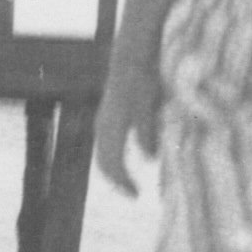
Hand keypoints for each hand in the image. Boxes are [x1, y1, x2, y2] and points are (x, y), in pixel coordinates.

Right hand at [94, 63, 162, 197]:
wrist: (131, 57)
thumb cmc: (144, 81)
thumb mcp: (150, 107)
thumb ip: (148, 132)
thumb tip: (150, 159)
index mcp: (111, 127)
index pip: (113, 164)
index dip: (124, 182)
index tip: (137, 195)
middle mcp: (102, 126)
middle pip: (104, 162)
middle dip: (117, 181)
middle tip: (133, 194)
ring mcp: (102, 121)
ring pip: (102, 154)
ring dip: (114, 170)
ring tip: (127, 182)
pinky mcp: (106, 116)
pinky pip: (105, 145)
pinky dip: (113, 157)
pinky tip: (124, 160)